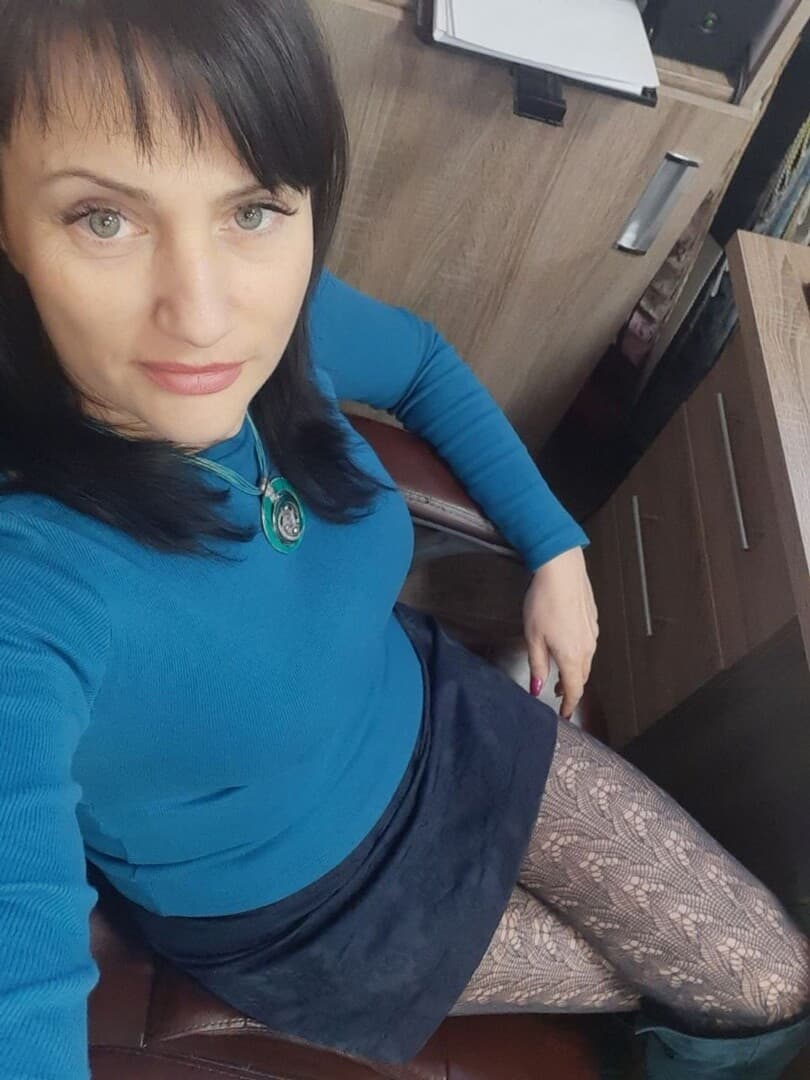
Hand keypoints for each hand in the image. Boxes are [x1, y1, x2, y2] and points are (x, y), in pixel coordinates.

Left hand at [522, 546, 598, 718]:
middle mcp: (587, 647)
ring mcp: (593, 633)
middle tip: (557, 693)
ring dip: (575, 670)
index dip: (569, 704)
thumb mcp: (533, 638)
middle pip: (582, 677)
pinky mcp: (593, 619)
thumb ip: (538, 666)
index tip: (564, 713)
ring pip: (586, 660)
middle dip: (570, 688)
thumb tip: (538, 689)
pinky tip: (567, 644)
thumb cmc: (544, 602)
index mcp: (572, 656)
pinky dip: (579, 652)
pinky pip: (588, 644)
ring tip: (560, 671)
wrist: (561, 570)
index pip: (574, 689)